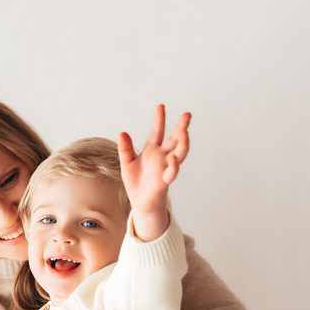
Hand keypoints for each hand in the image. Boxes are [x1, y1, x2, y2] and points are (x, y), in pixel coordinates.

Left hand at [118, 104, 191, 236]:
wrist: (140, 204)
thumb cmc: (136, 183)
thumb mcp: (127, 163)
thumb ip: (126, 149)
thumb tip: (122, 133)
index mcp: (152, 151)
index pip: (157, 132)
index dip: (159, 120)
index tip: (161, 106)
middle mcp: (162, 157)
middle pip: (174, 140)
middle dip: (181, 127)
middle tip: (187, 115)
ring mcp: (165, 168)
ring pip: (179, 153)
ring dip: (183, 143)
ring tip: (184, 130)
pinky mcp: (165, 181)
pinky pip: (172, 173)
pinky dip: (173, 166)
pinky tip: (173, 158)